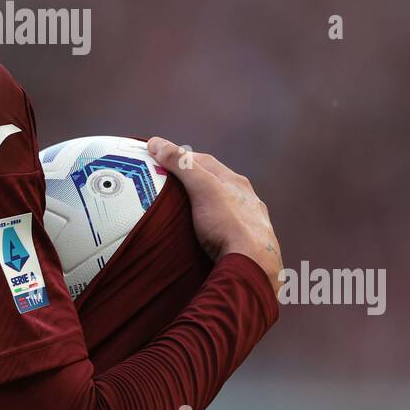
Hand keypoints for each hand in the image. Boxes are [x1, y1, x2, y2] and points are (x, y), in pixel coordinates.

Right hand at [147, 136, 282, 289]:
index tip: (163, 159)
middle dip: (197, 182)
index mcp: (237, 183)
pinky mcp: (250, 247)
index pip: (207, 162)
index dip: (183, 157)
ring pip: (227, 210)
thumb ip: (181, 164)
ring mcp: (252, 224)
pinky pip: (230, 233)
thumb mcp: (202, 188)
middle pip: (218, 185)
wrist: (253, 267)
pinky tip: (208, 239)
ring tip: (188, 214)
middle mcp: (249, 200)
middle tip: (172, 186)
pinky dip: (217, 230)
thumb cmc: (228, 224)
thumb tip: (156, 143)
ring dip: (209, 208)